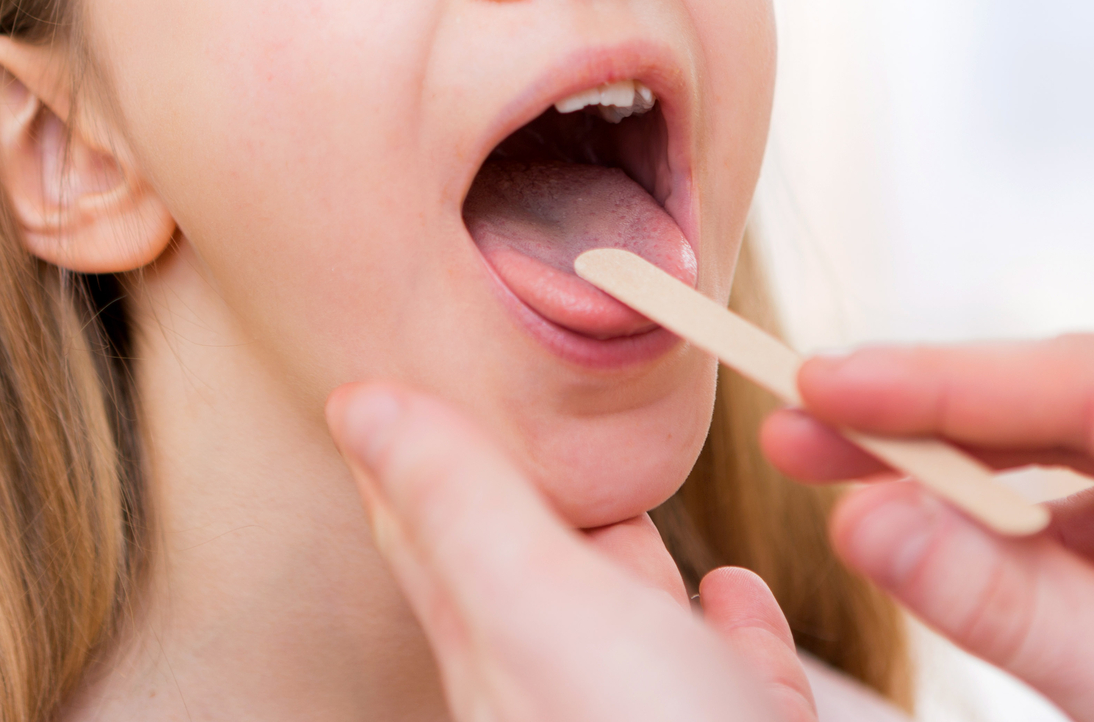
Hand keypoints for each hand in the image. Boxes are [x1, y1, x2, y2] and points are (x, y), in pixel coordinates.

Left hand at [327, 382, 816, 721]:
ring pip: (629, 627)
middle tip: (499, 434)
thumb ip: (456, 505)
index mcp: (502, 649)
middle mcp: (570, 693)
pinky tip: (737, 598)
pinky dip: (734, 628)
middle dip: (517, 505)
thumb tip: (357, 403)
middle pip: (528, 576)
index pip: (433, 537)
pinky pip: (737, 679)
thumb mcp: (537, 606)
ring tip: (625, 511)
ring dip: (626, 561)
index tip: (384, 401)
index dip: (409, 462)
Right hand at [766, 333, 1093, 721]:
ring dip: (972, 469)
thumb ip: (1017, 612)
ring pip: (1093, 444)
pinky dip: (1032, 523)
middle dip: (939, 417)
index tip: (821, 384)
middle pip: (1087, 398)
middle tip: (804, 422)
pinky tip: (958, 536)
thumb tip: (866, 522)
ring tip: (853, 476)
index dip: (943, 382)